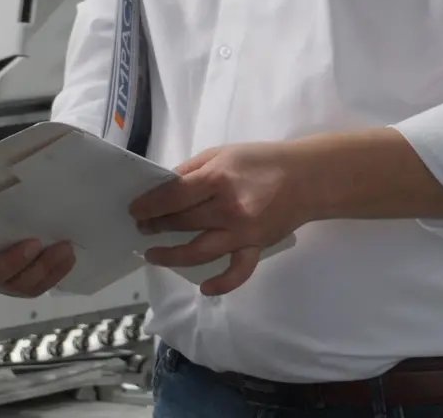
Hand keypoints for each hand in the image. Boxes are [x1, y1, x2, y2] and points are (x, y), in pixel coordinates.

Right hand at [0, 236, 74, 297]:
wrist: (1, 231)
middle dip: (16, 261)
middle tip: (36, 242)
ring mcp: (2, 283)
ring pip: (21, 285)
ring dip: (44, 268)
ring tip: (64, 248)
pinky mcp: (22, 287)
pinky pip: (38, 287)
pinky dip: (56, 273)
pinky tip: (69, 258)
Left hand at [128, 142, 311, 295]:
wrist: (308, 178)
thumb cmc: (260, 160)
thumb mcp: (221, 153)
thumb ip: (192, 171)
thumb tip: (163, 189)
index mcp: (218, 178)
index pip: (173, 196)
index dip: (149, 205)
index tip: (134, 211)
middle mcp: (228, 208)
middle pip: (183, 222)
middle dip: (157, 226)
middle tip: (142, 228)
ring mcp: (243, 232)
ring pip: (200, 251)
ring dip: (172, 256)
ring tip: (153, 255)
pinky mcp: (257, 247)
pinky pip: (238, 271)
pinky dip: (222, 283)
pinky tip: (205, 289)